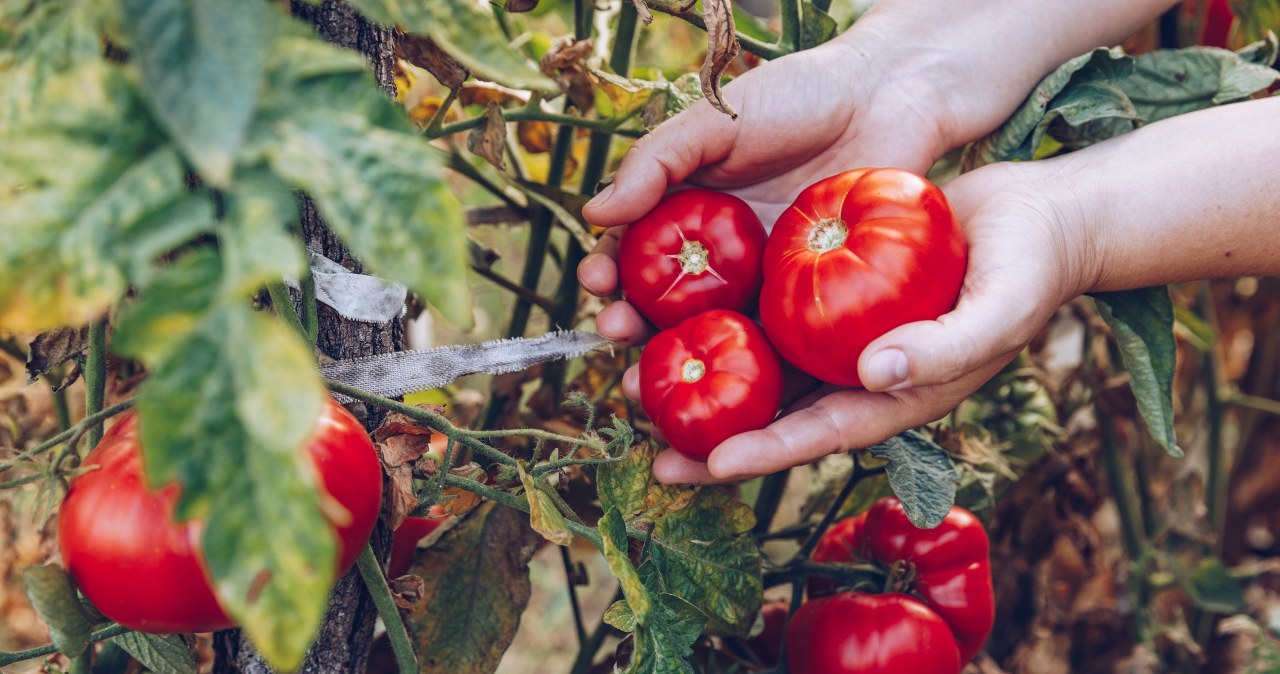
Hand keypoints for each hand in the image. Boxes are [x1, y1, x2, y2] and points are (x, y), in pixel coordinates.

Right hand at [577, 33, 952, 344]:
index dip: (609, 269)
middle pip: (664, 302)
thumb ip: (657, 161)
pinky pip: (776, 339)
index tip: (595, 280)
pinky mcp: (812, 300)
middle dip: (630, 327)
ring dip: (678, 359)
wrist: (890, 99)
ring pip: (713, 331)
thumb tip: (593, 214)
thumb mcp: (718, 119)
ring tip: (650, 379)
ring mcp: (765, 281)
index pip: (634, 249)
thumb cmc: (799, 96)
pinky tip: (730, 382)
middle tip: (614, 337)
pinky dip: (750, 366)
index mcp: (688, 210)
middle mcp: (720, 254)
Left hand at [648, 162, 1097, 482]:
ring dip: (705, 378)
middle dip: (716, 439)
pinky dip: (727, 314)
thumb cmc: (1029, 271)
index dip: (767, 452)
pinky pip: (771, 306)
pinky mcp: (829, 289)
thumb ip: (945, 349)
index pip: (822, 433)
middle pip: (776, 415)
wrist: (1034, 217)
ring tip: (640, 384)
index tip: (711, 464)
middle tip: (650, 454)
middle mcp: (857, 372)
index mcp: (895, 396)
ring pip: (762, 365)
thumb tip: (874, 374)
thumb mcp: (999, 311)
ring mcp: (840, 332)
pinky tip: (677, 308)